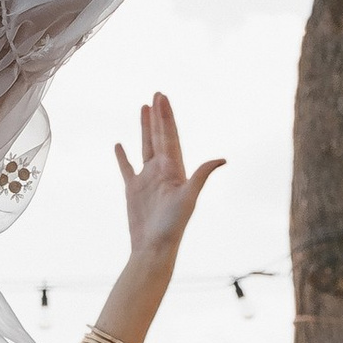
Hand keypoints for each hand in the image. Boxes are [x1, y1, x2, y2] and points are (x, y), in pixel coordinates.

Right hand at [113, 96, 224, 274]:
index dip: (166, 117)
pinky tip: (119, 144)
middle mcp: (162, 171)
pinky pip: (127, 168)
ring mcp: (146, 180)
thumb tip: (222, 159)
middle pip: (159, 137)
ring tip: (142, 108)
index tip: (162, 98)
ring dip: (144, 128)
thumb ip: (201, 176)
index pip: (170, 137)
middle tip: (157, 94)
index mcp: (175, 170)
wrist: (154, 248)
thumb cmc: (172, 226)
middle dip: (158, 116)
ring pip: (145, 146)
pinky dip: (123, 156)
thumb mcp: (188, 199)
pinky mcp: (132, 190)